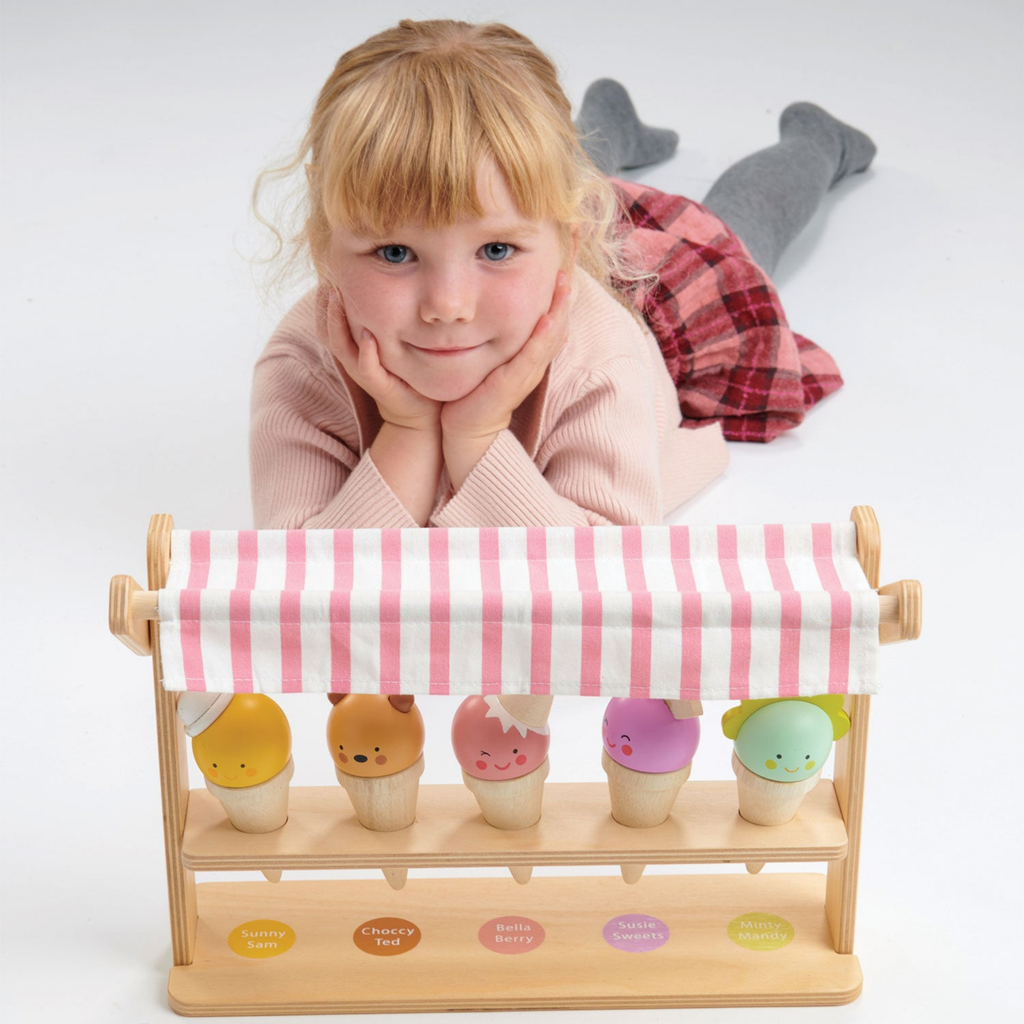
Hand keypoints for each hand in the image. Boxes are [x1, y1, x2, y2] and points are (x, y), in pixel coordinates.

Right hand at [322, 286, 440, 432]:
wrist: (420, 409)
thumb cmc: (406, 369)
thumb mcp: (389, 339)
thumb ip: (382, 316)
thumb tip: (385, 280)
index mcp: (352, 347)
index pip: (327, 320)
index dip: (323, 298)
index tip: (327, 271)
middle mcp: (352, 359)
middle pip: (327, 329)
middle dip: (324, 303)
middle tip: (327, 276)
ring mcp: (364, 372)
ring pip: (341, 346)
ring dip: (337, 321)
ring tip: (338, 296)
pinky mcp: (380, 386)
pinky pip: (367, 368)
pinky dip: (366, 353)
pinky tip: (368, 336)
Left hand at [440, 271, 571, 440]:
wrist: (467, 429)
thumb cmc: (476, 394)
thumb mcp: (491, 361)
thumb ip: (497, 341)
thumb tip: (488, 311)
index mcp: (530, 359)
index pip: (551, 326)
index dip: (558, 301)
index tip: (559, 273)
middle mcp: (534, 365)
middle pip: (558, 328)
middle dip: (563, 300)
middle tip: (566, 271)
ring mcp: (526, 374)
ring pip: (551, 338)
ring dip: (559, 311)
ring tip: (564, 286)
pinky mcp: (513, 383)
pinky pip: (532, 356)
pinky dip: (542, 336)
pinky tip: (547, 317)